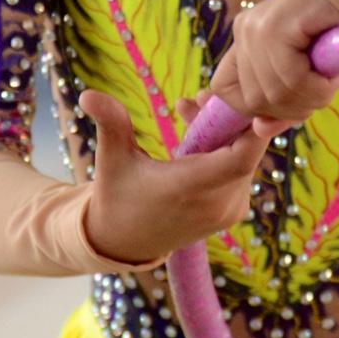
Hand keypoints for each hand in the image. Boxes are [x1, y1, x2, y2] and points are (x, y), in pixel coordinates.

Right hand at [77, 88, 291, 264]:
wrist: (124, 242)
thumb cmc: (117, 195)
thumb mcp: (112, 158)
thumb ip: (110, 123)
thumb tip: (88, 94)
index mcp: (190, 188)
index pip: (242, 156)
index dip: (250, 125)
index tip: (233, 95)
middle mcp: (216, 204)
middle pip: (244, 149)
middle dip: (225, 118)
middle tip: (196, 98)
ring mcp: (228, 211)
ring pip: (243, 158)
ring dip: (223, 132)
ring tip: (187, 111)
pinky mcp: (232, 212)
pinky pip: (240, 171)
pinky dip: (225, 150)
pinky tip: (195, 136)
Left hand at [197, 0, 338, 133]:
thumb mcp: (307, 74)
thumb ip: (282, 102)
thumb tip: (260, 131)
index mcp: (245, 39)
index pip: (226, 91)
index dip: (256, 109)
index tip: (292, 105)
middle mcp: (245, 30)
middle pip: (253, 101)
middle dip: (293, 107)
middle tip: (323, 89)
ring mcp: (258, 26)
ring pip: (273, 94)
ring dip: (311, 98)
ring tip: (332, 78)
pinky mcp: (278, 25)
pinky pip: (291, 79)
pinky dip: (318, 88)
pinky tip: (335, 74)